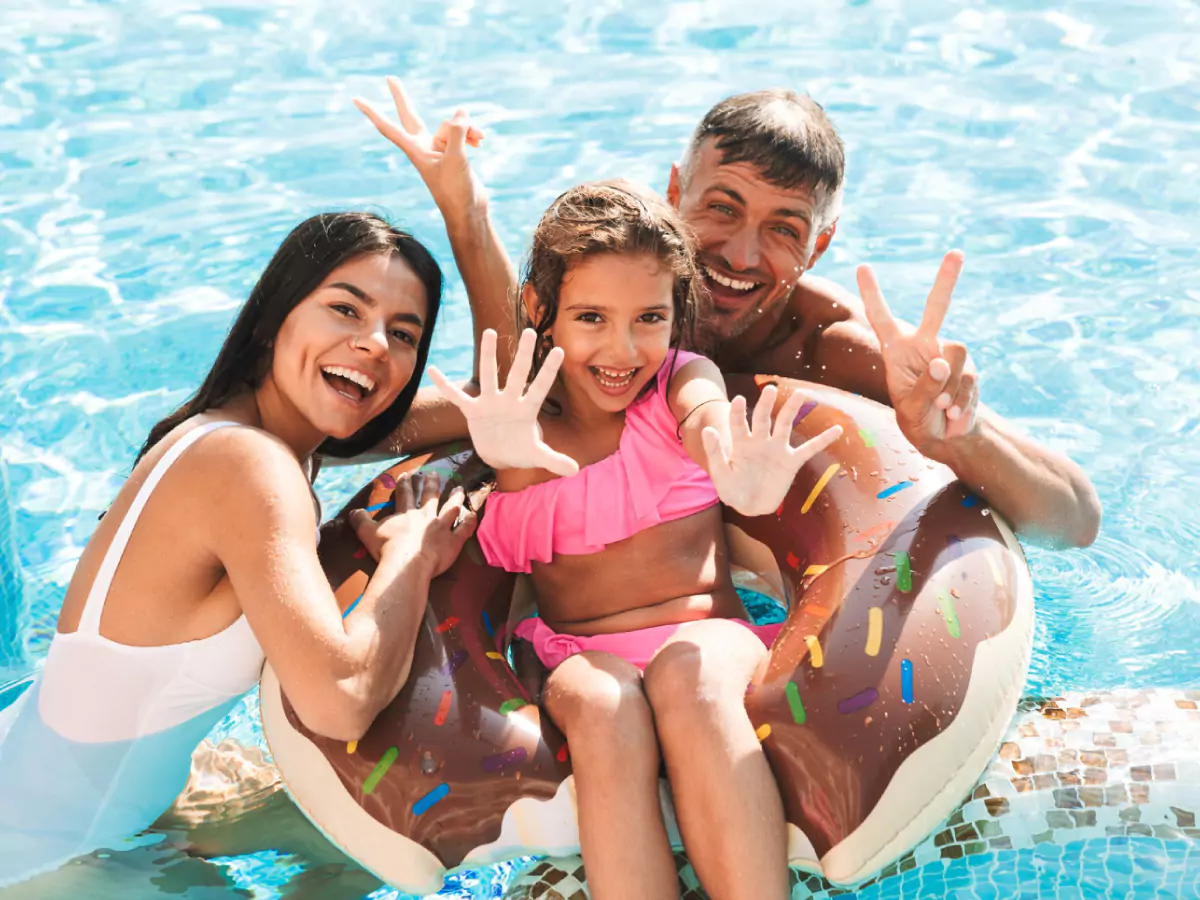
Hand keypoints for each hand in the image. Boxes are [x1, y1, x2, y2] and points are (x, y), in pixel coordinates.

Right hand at [350, 471, 476, 577]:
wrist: (406, 563)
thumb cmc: (386, 548)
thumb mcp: (367, 533)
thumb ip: (361, 520)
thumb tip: (354, 511)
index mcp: (406, 514)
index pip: (405, 494)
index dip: (405, 484)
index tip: (406, 475)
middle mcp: (426, 516)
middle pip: (430, 496)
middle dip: (432, 483)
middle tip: (434, 473)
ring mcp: (441, 527)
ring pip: (451, 508)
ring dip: (455, 497)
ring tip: (459, 489)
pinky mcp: (453, 541)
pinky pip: (465, 529)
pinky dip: (470, 521)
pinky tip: (473, 514)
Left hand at [353, 76, 485, 215]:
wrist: (468, 212)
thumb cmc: (456, 191)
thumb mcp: (456, 159)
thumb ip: (457, 132)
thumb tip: (461, 110)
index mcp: (416, 150)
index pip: (389, 127)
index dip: (373, 112)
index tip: (355, 99)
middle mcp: (424, 147)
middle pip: (411, 115)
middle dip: (401, 97)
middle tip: (389, 78)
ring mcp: (439, 150)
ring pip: (450, 125)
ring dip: (468, 128)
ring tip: (481, 139)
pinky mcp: (454, 153)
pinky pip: (461, 132)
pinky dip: (471, 134)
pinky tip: (482, 142)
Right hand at [427, 328, 579, 477]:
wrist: (500, 455)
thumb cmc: (521, 451)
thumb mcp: (537, 456)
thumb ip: (554, 459)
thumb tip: (575, 470)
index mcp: (527, 410)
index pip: (540, 388)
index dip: (548, 371)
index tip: (560, 350)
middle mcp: (509, 401)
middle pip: (517, 374)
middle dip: (524, 355)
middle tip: (531, 332)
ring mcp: (490, 403)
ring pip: (488, 376)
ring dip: (487, 355)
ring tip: (488, 332)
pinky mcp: (473, 411)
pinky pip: (457, 397)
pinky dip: (445, 386)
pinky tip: (433, 370)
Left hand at [702, 385, 842, 515]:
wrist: (750, 506)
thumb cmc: (732, 490)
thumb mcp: (720, 473)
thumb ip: (715, 452)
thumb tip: (707, 429)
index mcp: (741, 443)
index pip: (739, 423)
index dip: (739, 412)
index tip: (740, 400)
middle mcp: (760, 441)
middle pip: (763, 418)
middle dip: (766, 404)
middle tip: (770, 389)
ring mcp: (777, 449)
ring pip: (785, 425)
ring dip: (792, 409)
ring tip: (800, 393)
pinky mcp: (791, 462)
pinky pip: (809, 449)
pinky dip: (823, 440)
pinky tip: (837, 429)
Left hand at [857, 251, 980, 458]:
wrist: (947, 438)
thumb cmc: (919, 421)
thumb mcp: (912, 410)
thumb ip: (924, 388)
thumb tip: (940, 361)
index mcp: (896, 352)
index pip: (881, 319)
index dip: (871, 294)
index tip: (862, 267)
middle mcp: (924, 345)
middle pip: (936, 307)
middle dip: (947, 280)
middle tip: (956, 252)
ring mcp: (949, 355)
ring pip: (957, 353)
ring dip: (950, 386)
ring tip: (941, 408)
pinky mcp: (969, 368)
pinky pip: (969, 376)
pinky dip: (962, 399)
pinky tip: (954, 413)